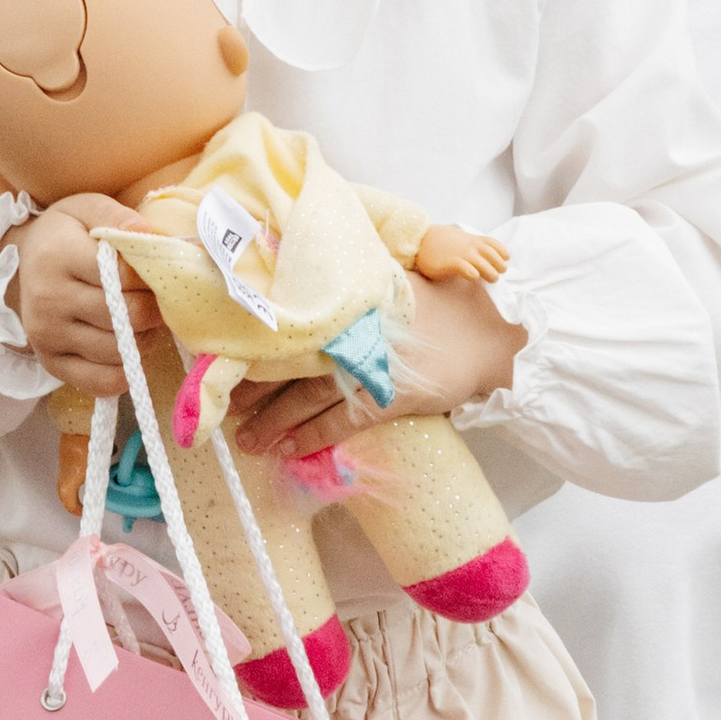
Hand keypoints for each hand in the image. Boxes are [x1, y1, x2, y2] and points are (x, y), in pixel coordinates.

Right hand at [12, 197, 156, 393]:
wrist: (24, 262)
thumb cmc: (64, 234)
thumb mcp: (87, 209)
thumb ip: (118, 217)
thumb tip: (150, 236)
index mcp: (57, 256)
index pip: (122, 276)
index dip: (150, 276)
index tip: (153, 272)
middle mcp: (48, 300)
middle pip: (125, 317)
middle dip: (153, 310)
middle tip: (155, 299)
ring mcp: (47, 336)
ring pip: (118, 351)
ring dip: (143, 339)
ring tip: (142, 321)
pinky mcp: (51, 363)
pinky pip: (101, 382)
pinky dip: (125, 372)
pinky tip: (127, 348)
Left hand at [231, 272, 527, 459]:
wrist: (495, 334)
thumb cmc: (449, 301)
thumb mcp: (400, 276)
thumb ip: (360, 279)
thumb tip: (308, 269)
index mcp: (355, 298)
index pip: (296, 321)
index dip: (259, 344)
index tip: (228, 357)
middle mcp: (356, 330)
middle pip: (291, 361)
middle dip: (255, 388)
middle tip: (224, 406)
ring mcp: (372, 366)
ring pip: (308, 396)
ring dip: (274, 421)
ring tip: (247, 438)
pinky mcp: (391, 398)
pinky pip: (342, 421)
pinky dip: (313, 437)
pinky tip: (288, 450)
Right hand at [413, 222, 508, 282]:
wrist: (421, 239)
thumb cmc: (440, 241)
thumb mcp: (460, 238)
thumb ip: (472, 243)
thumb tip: (482, 253)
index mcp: (473, 239)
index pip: (494, 244)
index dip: (503, 252)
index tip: (505, 259)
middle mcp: (471, 246)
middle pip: (493, 256)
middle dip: (500, 266)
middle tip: (498, 273)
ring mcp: (462, 254)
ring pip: (484, 265)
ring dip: (491, 273)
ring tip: (491, 279)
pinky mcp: (451, 263)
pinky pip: (467, 269)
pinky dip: (473, 274)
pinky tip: (473, 276)